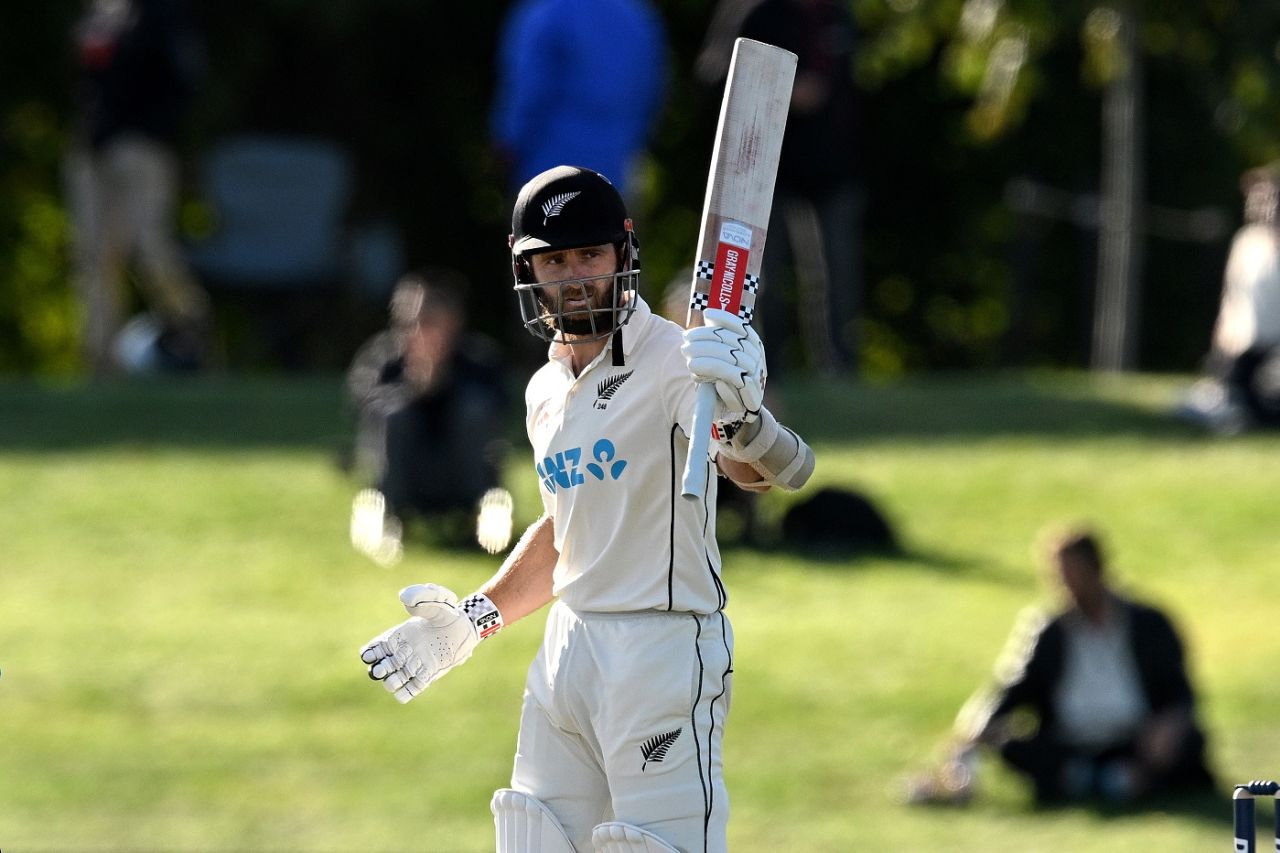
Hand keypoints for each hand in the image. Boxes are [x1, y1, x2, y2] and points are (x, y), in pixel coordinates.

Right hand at [359, 584, 479, 702]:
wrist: (466, 625)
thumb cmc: (448, 610)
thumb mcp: (436, 598)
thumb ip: (420, 595)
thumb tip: (403, 598)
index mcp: (398, 636)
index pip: (374, 649)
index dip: (370, 654)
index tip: (373, 654)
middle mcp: (403, 652)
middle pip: (381, 667)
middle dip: (379, 670)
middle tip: (384, 667)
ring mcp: (414, 665)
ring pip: (393, 681)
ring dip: (391, 683)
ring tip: (396, 679)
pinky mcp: (428, 675)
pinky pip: (411, 690)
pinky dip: (405, 693)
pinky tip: (405, 691)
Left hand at [681, 309, 765, 430]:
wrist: (738, 411)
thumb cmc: (724, 378)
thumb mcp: (722, 356)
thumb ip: (718, 338)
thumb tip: (708, 314)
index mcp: (753, 347)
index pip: (742, 328)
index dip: (725, 319)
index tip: (706, 313)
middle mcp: (757, 360)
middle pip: (734, 345)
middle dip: (707, 341)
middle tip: (685, 342)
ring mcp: (756, 379)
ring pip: (733, 366)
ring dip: (709, 363)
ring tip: (690, 362)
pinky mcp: (752, 399)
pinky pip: (738, 387)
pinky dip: (723, 382)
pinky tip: (708, 380)